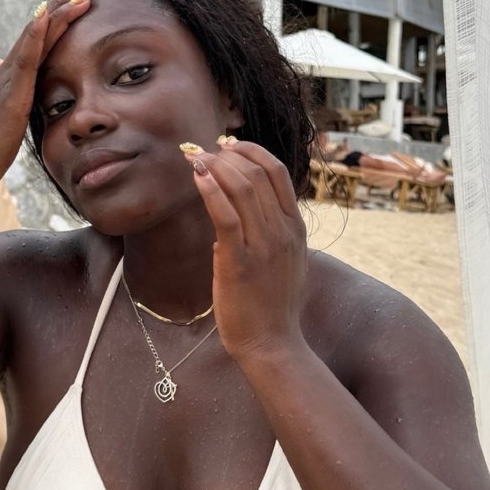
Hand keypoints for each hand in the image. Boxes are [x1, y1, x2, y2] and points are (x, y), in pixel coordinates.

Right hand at [0, 0, 92, 188]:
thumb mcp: (4, 111)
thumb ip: (8, 88)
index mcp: (10, 76)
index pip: (37, 39)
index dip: (56, 18)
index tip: (76, 0)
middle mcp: (8, 70)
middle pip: (38, 30)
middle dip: (60, 7)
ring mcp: (9, 79)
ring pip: (34, 38)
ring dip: (55, 13)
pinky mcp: (12, 94)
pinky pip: (24, 59)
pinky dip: (34, 36)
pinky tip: (44, 18)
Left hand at [185, 140, 307, 361]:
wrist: (272, 342)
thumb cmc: (273, 304)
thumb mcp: (286, 259)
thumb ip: (274, 231)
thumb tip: (248, 208)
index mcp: (296, 227)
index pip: (277, 172)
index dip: (251, 151)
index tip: (227, 146)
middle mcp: (283, 231)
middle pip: (257, 173)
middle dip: (227, 154)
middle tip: (202, 151)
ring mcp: (264, 246)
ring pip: (242, 188)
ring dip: (214, 167)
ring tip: (194, 160)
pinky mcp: (240, 261)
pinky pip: (226, 215)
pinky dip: (211, 190)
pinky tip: (197, 178)